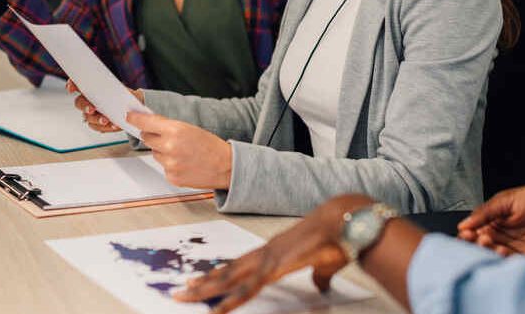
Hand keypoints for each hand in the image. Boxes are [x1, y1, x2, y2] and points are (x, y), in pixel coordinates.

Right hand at [66, 78, 126, 132]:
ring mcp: (92, 113)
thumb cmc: (126, 98)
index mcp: (93, 87)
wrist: (131, 111)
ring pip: (87, 116)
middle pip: (79, 102)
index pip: (78, 84)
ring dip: (96, 119)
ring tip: (106, 120)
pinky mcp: (98, 124)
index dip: (72, 85)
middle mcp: (89, 100)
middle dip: (85, 106)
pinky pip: (96, 127)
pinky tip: (114, 125)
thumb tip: (116, 95)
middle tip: (92, 109)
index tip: (71, 88)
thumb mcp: (124, 90)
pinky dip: (105, 127)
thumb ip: (118, 91)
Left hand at [127, 111, 231, 189]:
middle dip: (154, 136)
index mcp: (176, 130)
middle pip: (147, 138)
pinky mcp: (171, 176)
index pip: (146, 122)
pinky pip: (163, 167)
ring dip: (163, 152)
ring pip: (155, 154)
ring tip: (182, 153)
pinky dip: (170, 165)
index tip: (130, 116)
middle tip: (168, 137)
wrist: (226, 166)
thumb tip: (151, 124)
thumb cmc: (212, 147)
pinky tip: (184, 163)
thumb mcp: (190, 128)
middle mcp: (170, 147)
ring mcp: (169, 163)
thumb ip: (169, 126)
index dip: (136, 118)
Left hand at [175, 194, 370, 312]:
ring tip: (184, 296)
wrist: (343, 220)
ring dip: (206, 289)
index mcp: (275, 250)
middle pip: (228, 271)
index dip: (223, 274)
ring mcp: (268, 259)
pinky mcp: (274, 267)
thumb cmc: (337, 237)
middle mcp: (266, 252)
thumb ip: (319, 275)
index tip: (205, 280)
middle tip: (181, 291)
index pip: (242, 265)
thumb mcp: (325, 263)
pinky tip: (216, 310)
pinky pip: (247, 289)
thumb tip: (321, 284)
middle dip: (204, 283)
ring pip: (230, 278)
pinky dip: (229, 301)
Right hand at [456, 184, 524, 259]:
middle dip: (475, 245)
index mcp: (493, 225)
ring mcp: (515, 251)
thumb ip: (485, 212)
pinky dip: (505, 261)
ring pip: (495, 257)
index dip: (467, 235)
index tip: (464, 233)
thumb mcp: (506, 200)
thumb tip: (463, 224)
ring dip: (489, 252)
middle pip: (482, 249)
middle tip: (475, 238)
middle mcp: (502, 240)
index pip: (474, 234)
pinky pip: (513, 264)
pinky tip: (502, 251)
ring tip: (486, 242)